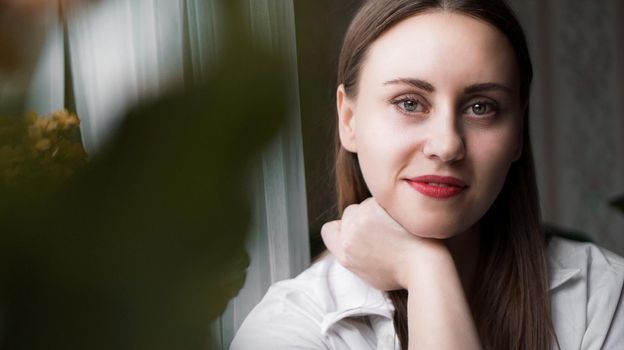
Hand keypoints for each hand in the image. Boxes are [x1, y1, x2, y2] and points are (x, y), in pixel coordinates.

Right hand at [321, 197, 445, 290]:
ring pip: (366, 204)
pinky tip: (404, 220)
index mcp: (345, 255)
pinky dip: (391, 205)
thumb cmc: (404, 273)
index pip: (328, 230)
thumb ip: (356, 256)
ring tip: (398, 227)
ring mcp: (360, 222)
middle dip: (364, 216)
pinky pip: (380, 198)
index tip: (358, 229)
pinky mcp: (374, 208)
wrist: (424, 268)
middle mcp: (349, 238)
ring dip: (378, 210)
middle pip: (350, 213)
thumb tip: (355, 243)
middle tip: (386, 227)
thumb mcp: (371, 274)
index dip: (342, 227)